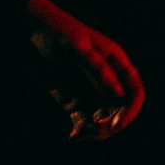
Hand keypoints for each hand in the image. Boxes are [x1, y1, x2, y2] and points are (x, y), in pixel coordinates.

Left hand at [22, 0, 144, 139]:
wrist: (28, 30)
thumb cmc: (57, 29)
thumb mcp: (78, 46)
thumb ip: (99, 68)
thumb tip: (119, 93)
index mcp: (116, 62)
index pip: (135, 93)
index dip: (129, 111)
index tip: (114, 124)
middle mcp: (108, 79)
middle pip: (121, 111)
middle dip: (111, 125)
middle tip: (92, 132)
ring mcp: (91, 90)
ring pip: (104, 119)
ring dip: (97, 132)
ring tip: (80, 134)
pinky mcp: (74, 100)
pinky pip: (84, 121)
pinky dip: (82, 130)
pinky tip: (73, 135)